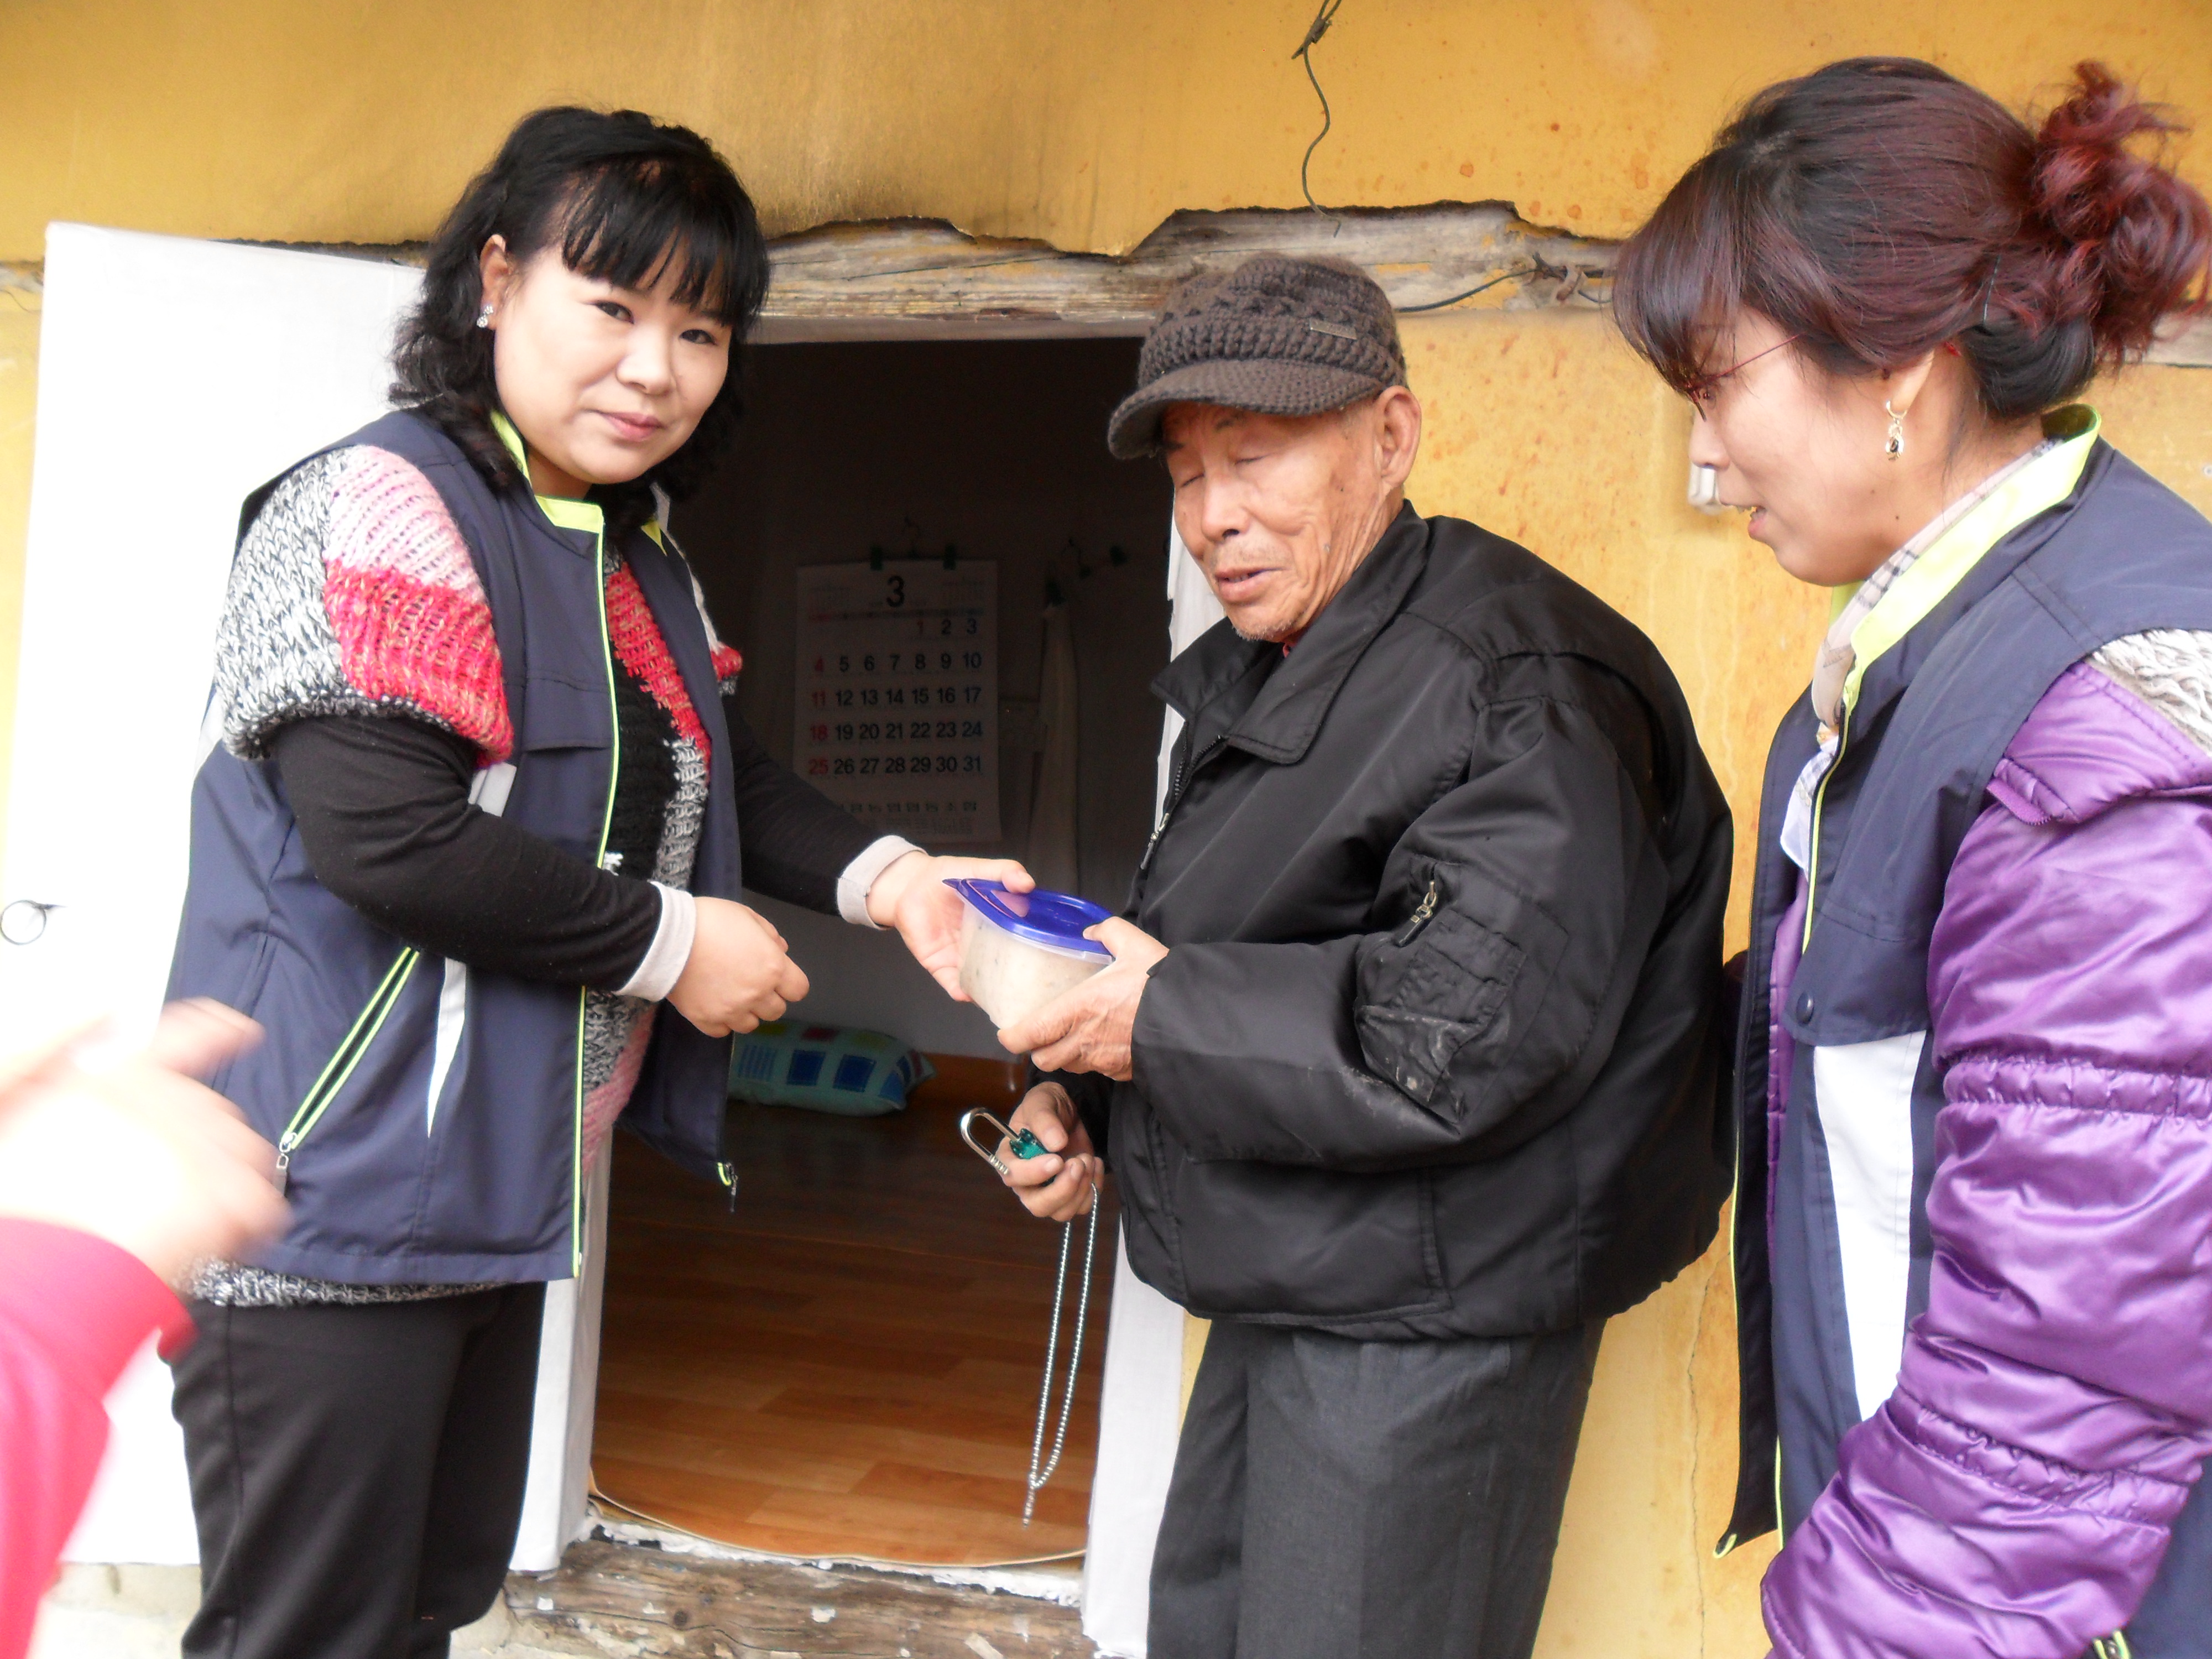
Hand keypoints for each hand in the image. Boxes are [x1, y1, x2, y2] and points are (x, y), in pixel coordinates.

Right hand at [0, 999, 287, 1285]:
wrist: (30, 1277)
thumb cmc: (24, 1216)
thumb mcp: (31, 1129)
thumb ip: (79, 1090)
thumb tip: (108, 1032)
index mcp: (108, 1081)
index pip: (183, 1035)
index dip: (219, 1032)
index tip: (241, 1031)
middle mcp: (160, 1101)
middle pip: (215, 1110)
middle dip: (202, 1149)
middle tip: (168, 1194)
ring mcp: (198, 1144)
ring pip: (246, 1152)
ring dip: (228, 1184)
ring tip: (186, 1223)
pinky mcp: (224, 1193)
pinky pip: (263, 1202)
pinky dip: (249, 1226)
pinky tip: (219, 1243)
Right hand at [668, 896, 809, 1036]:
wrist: (667, 936)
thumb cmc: (710, 920)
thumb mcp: (746, 916)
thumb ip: (769, 935)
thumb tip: (781, 949)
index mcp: (772, 967)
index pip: (798, 990)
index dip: (790, 983)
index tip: (778, 978)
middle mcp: (756, 994)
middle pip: (776, 1010)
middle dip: (768, 998)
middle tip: (750, 983)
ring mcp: (731, 1010)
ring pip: (751, 1024)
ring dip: (746, 1012)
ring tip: (730, 994)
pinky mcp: (706, 1020)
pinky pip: (723, 1031)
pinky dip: (721, 1021)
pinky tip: (713, 1004)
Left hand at [866, 851, 1034, 998]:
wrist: (909, 885)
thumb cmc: (945, 876)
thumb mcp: (978, 868)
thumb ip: (1004, 872)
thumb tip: (1027, 883)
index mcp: (999, 922)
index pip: (1022, 939)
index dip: (1036, 949)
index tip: (1051, 959)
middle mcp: (984, 943)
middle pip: (1004, 965)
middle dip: (1016, 977)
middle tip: (1031, 986)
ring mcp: (963, 956)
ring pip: (982, 979)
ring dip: (992, 989)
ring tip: (1003, 997)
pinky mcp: (941, 964)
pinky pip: (953, 983)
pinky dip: (960, 991)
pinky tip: (967, 994)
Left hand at [996, 918, 1167, 1079]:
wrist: (1195, 1019)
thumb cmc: (1162, 984)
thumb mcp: (1134, 944)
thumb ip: (1108, 932)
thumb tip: (1093, 932)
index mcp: (1079, 1009)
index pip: (1030, 1034)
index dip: (1012, 1038)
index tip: (1007, 1033)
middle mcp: (1086, 1040)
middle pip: (1044, 1059)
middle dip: (1039, 1049)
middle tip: (1041, 1034)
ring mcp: (1104, 1060)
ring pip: (1070, 1067)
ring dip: (1066, 1055)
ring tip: (1074, 1036)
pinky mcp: (1123, 1072)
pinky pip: (1098, 1070)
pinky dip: (1093, 1060)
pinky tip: (1104, 1042)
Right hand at [996, 1083, 1101, 1221]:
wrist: (1067, 1112)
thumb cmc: (1046, 1106)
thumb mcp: (1041, 1102)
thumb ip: (1044, 1119)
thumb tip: (1056, 1143)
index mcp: (1010, 1159)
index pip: (1013, 1177)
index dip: (1034, 1173)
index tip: (1057, 1160)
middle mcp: (1026, 1182)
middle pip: (1038, 1206)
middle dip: (1062, 1190)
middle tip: (1078, 1163)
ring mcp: (1049, 1191)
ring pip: (1062, 1212)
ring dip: (1081, 1188)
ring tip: (1087, 1158)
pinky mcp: (1071, 1193)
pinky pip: (1083, 1205)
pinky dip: (1094, 1187)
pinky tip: (1094, 1162)